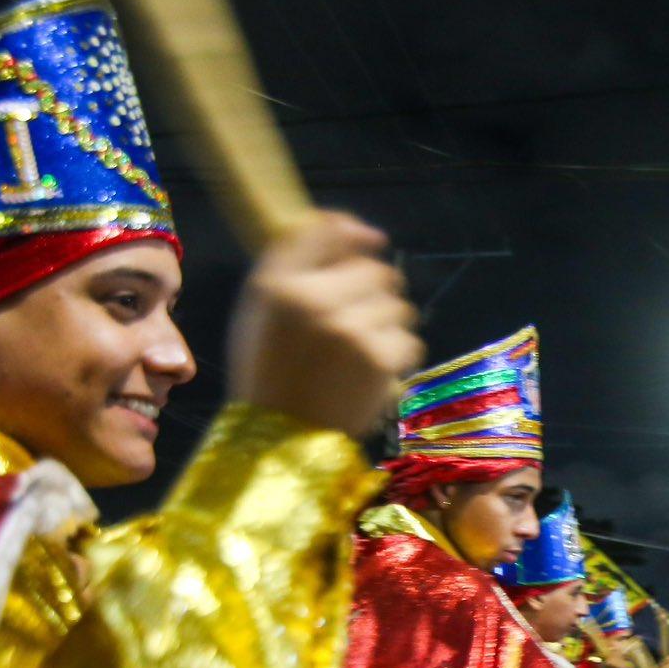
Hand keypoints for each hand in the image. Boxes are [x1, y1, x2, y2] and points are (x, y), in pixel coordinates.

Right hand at [225, 210, 423, 438]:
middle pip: (374, 267)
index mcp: (278, 284)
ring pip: (398, 303)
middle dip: (372, 289)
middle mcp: (314, 299)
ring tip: (358, 351)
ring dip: (386, 323)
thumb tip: (352, 226)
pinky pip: (409, 338)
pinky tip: (369, 372)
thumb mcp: (259, 311)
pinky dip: (396, 355)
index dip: (353, 231)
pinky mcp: (380, 358)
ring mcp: (351, 328)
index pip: (328, 229)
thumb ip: (294, 265)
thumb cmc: (268, 374)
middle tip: (355, 319)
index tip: (368, 240)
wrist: (280, 442)